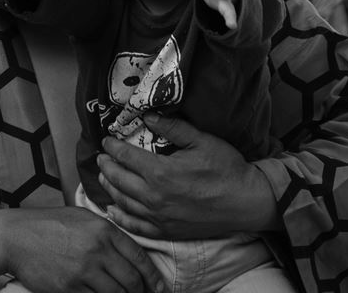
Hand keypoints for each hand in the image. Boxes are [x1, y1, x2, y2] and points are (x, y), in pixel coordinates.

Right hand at [0, 207, 164, 292]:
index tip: (159, 287)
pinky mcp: (70, 288)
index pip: (138, 256)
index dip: (153, 276)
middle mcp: (98, 250)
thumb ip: (106, 232)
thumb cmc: (50, 224)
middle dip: (141, 292)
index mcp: (104, 230)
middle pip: (132, 280)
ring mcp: (84, 271)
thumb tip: (126, 251)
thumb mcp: (82, 218)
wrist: (18, 237)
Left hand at [96, 113, 279, 239]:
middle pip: (118, 179)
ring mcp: (159, 217)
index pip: (126, 157)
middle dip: (106, 165)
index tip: (106, 139)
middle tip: (101, 156)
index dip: (113, 147)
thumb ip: (172, 127)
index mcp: (160, 172)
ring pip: (123, 202)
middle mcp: (154, 197)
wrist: (245, 202)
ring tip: (103, 176)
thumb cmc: (225, 168)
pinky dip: (121, 218)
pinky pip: (136, 227)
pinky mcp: (166, 231)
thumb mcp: (200, 140)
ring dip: (109, 188)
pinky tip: (113, 210)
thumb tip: (147, 115)